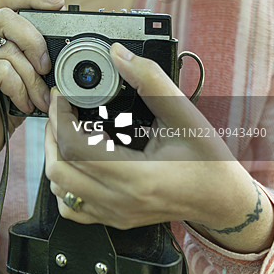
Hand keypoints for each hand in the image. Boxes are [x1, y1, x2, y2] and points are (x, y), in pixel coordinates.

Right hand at [0, 0, 63, 210]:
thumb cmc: (1, 109)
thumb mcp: (22, 75)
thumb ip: (31, 54)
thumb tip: (63, 42)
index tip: (59, 5)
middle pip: (7, 16)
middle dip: (36, 40)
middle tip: (48, 66)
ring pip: (8, 49)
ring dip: (32, 77)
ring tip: (39, 98)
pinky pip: (2, 71)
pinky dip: (20, 90)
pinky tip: (23, 105)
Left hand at [44, 43, 272, 251]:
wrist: (222, 199)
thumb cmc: (208, 160)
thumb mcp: (183, 113)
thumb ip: (149, 80)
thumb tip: (118, 54)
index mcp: (137, 177)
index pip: (75, 148)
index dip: (60, 117)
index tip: (62, 96)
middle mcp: (121, 201)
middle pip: (59, 170)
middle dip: (51, 133)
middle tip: (60, 109)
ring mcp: (116, 214)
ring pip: (61, 190)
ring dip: (55, 156)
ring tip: (66, 130)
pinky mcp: (115, 219)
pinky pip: (72, 207)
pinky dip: (64, 182)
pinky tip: (76, 161)